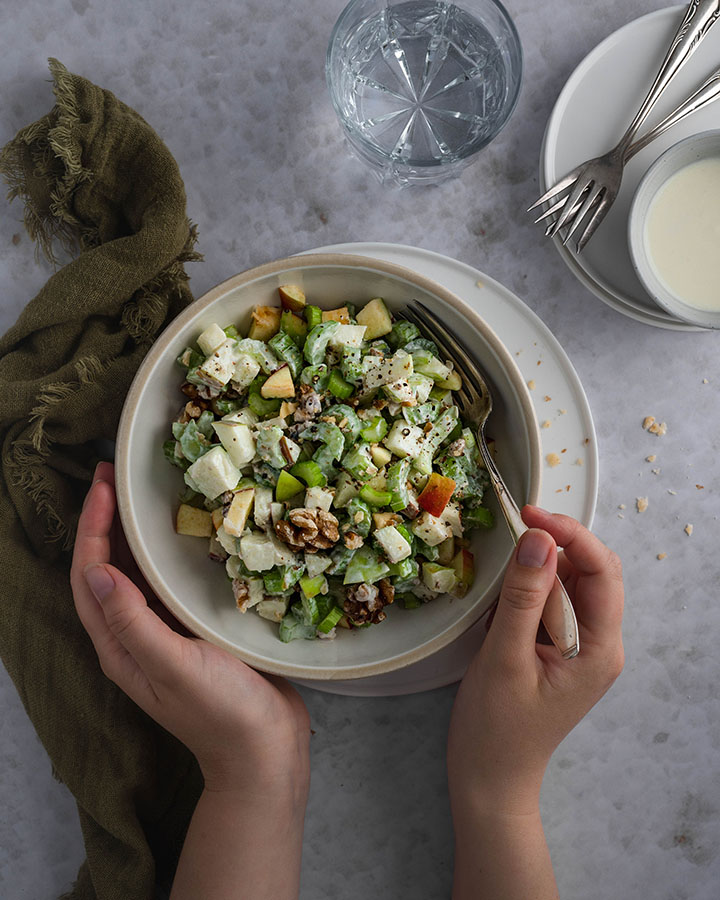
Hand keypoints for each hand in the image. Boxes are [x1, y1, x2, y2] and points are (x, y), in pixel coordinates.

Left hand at [70, 462, 309, 796]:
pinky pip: (169, 582)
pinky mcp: (194, 630)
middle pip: (107, 569)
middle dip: (106, 521)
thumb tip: (96, 570)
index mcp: (119, 646)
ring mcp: (164, 633)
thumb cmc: (221, 712)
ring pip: (137, 573)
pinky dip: (168, 552)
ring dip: (133, 533)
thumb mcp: (174, 666)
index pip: (90, 576)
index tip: (104, 486)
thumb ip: (133, 622)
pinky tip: (186, 531)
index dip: (92, 528)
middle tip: (117, 476)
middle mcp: (134, 636)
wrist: (265, 750)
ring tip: (143, 493)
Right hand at [448, 505, 623, 811]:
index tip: (530, 514)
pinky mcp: (557, 651)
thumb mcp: (505, 657)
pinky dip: (526, 594)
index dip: (570, 534)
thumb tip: (539, 540)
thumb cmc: (496, 730)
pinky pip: (548, 605)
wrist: (488, 780)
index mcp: (599, 648)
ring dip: (536, 573)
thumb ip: (523, 597)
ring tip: (500, 585)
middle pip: (589, 573)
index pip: (602, 571)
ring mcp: (578, 648)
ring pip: (567, 586)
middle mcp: (598, 644)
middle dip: (555, 547)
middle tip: (514, 531)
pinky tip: (501, 612)